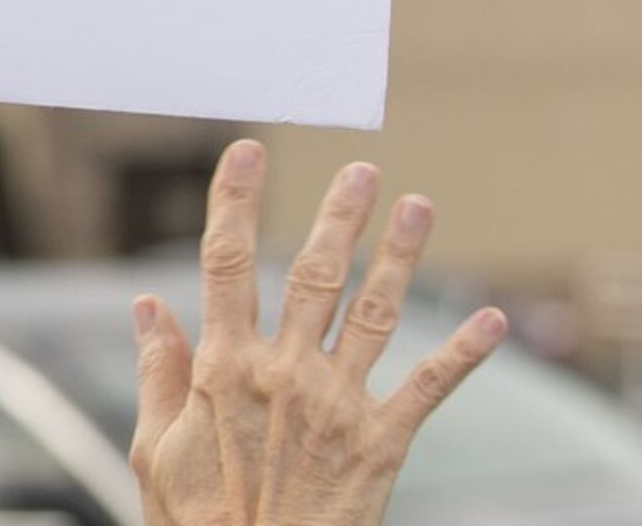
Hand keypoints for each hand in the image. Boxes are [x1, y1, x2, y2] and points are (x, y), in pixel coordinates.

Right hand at [130, 141, 505, 525]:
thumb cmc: (198, 524)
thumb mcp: (154, 448)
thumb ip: (158, 372)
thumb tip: (148, 306)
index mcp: (224, 368)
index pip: (225, 263)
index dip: (236, 202)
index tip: (247, 152)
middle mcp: (285, 372)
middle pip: (313, 273)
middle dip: (339, 217)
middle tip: (361, 171)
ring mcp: (337, 405)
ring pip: (374, 312)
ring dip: (400, 256)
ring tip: (420, 207)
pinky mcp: (382, 444)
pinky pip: (429, 387)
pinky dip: (464, 351)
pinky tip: (493, 318)